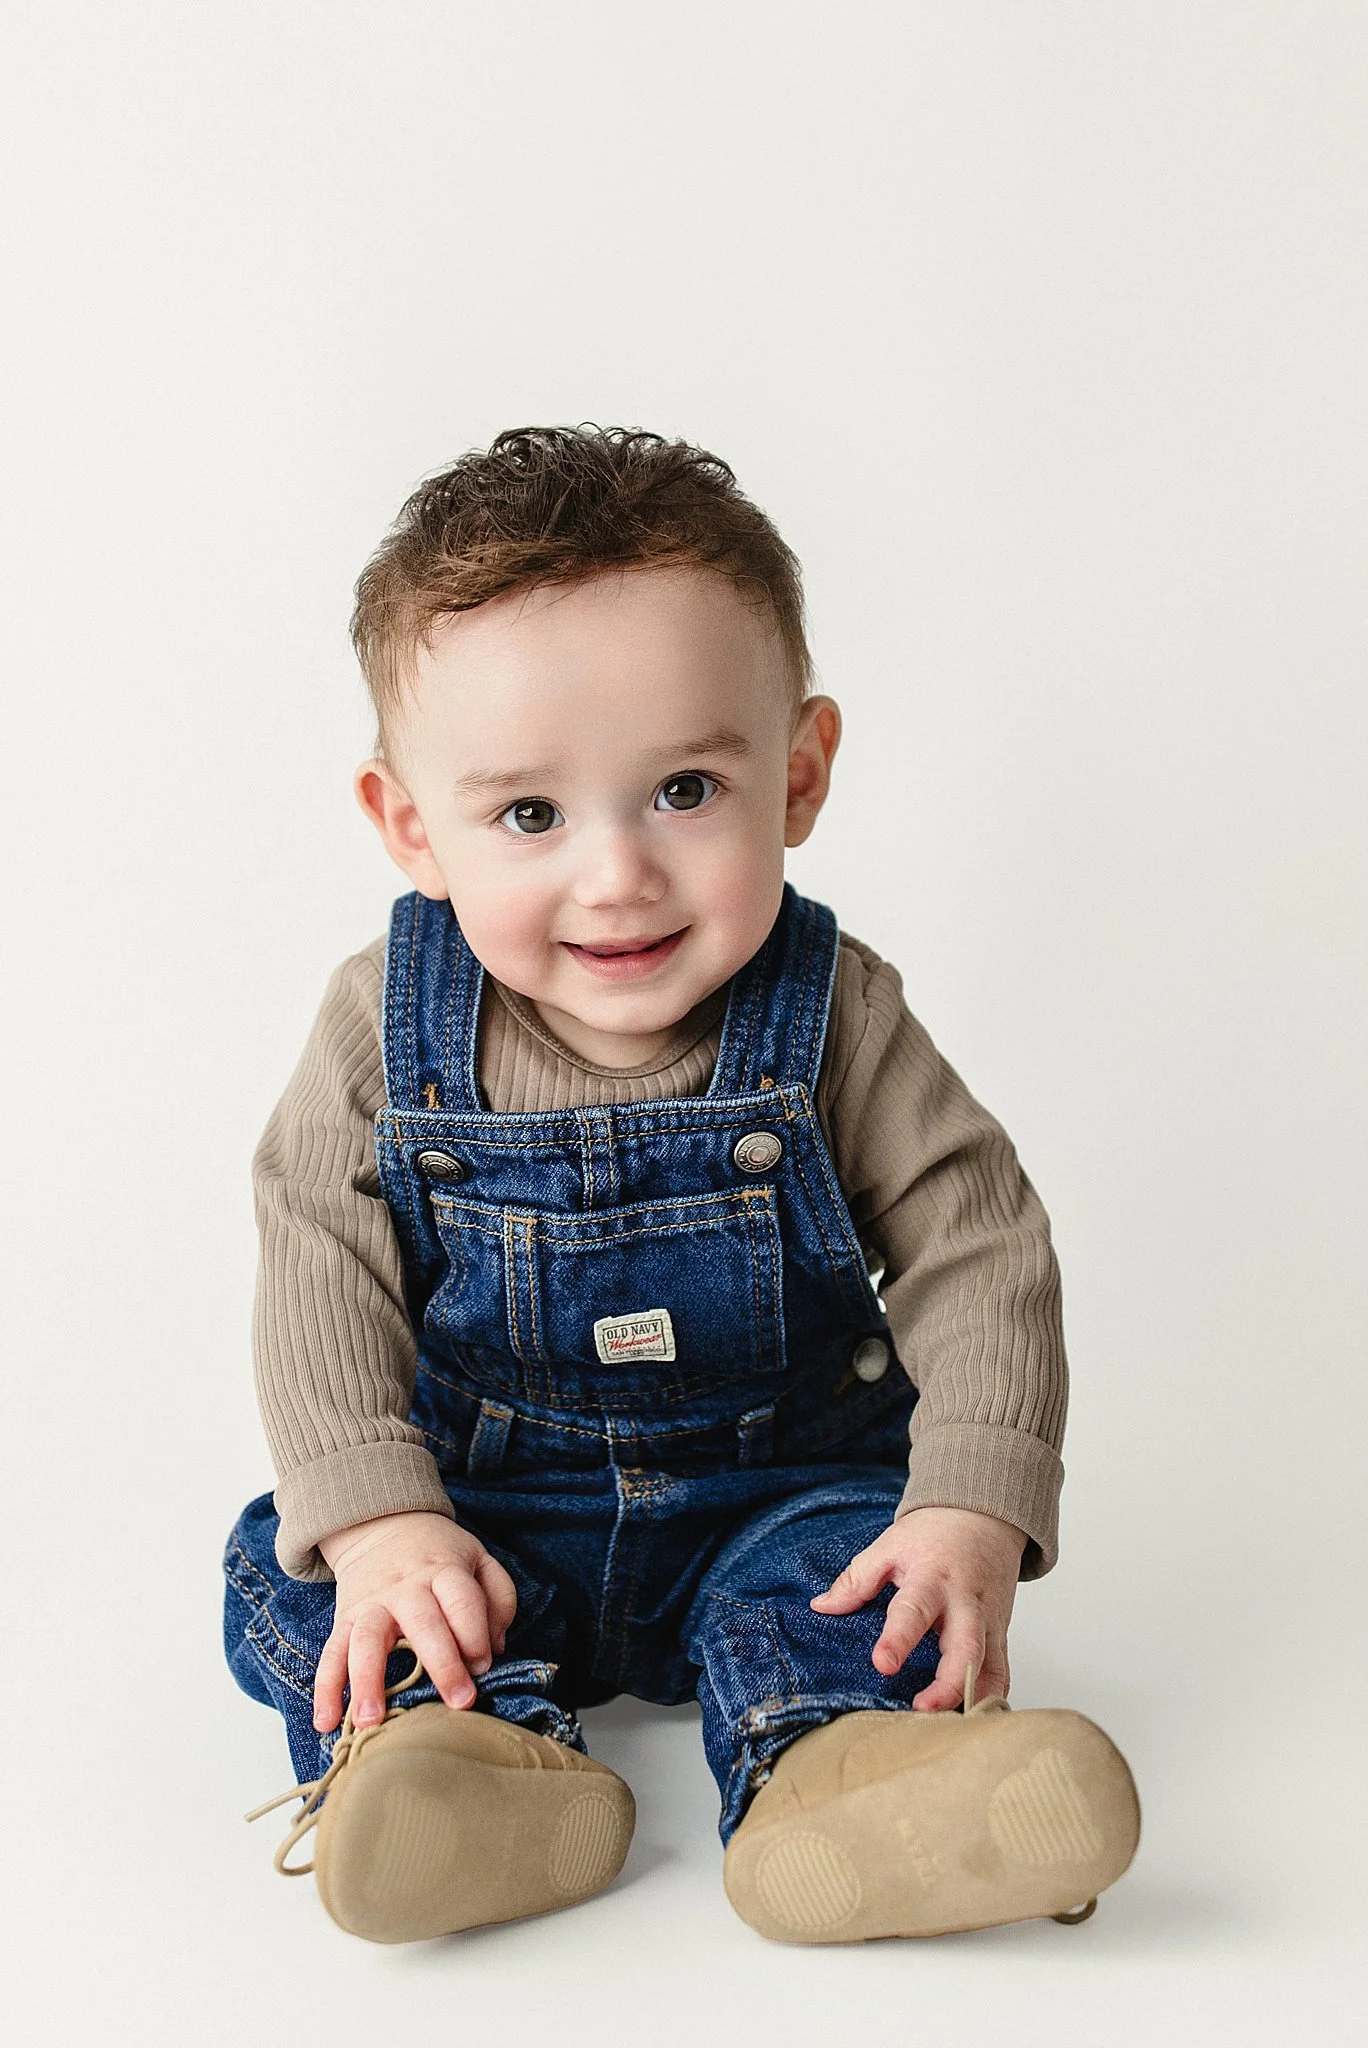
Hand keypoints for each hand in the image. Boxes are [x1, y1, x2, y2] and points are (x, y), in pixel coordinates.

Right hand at [313, 1510, 517, 1733]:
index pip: (462, 1600)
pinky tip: (326, 1721)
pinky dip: (325, 1689)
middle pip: (422, 1623)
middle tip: (459, 1703)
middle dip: (442, 1664)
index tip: (483, 1666)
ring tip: (371, 1722)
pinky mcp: (344, 1619)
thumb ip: (498, 1599)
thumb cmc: (440, 1555)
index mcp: (444, 1570)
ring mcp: (371, 1604)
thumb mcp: (478, 1560)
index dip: (476, 1634)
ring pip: (366, 1640)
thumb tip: (495, 1649)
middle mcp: (406, 1587)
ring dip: (367, 1681)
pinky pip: (331, 1653)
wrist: (383, 1525)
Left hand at [809, 1505, 1026, 1710]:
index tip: (882, 1664)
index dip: (898, 1640)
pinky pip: (1001, 1673)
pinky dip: (989, 1698)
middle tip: (921, 1710)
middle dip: (947, 1685)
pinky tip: (969, 1720)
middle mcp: (965, 1604)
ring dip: (970, 1699)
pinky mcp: (1000, 1636)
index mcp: (932, 1578)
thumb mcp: (890, 1545)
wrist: (985, 1517)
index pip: (914, 1611)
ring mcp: (989, 1622)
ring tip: (945, 1729)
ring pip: (990, 1668)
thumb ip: (857, 1578)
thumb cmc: (935, 1533)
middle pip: (965, 1649)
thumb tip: (822, 1607)